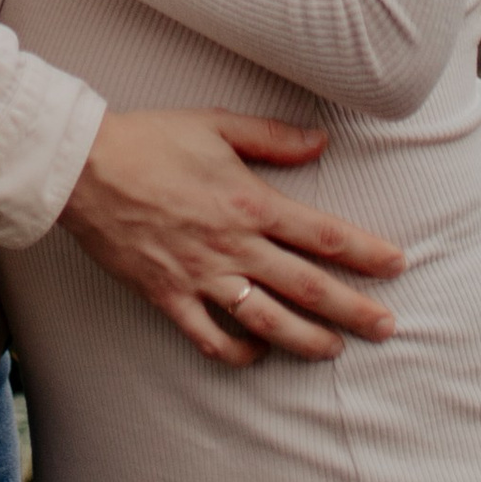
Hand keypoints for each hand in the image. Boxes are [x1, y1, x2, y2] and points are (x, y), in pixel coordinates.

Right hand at [61, 109, 404, 367]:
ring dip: (305, 339)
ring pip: (265, 319)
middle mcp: (233, 246)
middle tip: (388, 327)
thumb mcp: (218, 124)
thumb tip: (322, 143)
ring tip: (335, 351)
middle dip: (352, 308)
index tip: (396, 265)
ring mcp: (200, 276)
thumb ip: (273, 138)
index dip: (364, 252)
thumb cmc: (152, 139)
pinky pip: (208, 335)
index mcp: (250, 202)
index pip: (321, 234)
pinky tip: (257, 357)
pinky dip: (236, 352)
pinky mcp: (168, 296)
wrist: (84, 168)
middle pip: (305, 285)